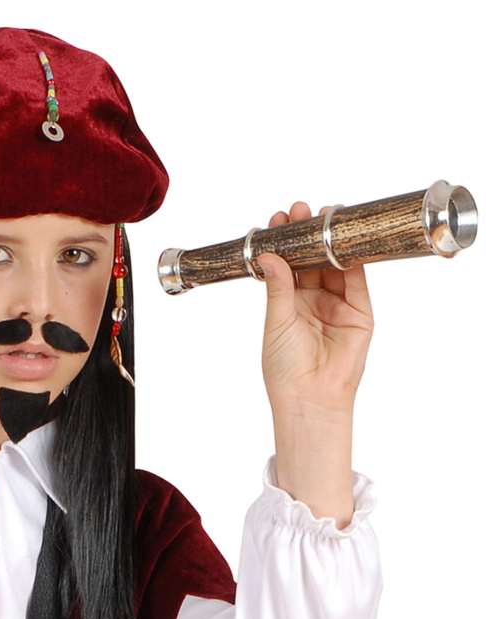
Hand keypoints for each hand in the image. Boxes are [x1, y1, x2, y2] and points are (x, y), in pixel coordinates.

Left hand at [259, 202, 373, 420]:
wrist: (309, 396)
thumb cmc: (285, 367)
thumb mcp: (277, 321)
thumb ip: (278, 287)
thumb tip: (270, 256)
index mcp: (288, 305)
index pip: (288, 266)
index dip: (284, 243)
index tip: (278, 220)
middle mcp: (313, 302)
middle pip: (312, 261)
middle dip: (306, 236)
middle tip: (300, 211)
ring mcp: (337, 306)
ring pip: (335, 267)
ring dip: (329, 244)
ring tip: (322, 218)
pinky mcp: (360, 315)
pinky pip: (357, 283)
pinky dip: (353, 262)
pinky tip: (345, 242)